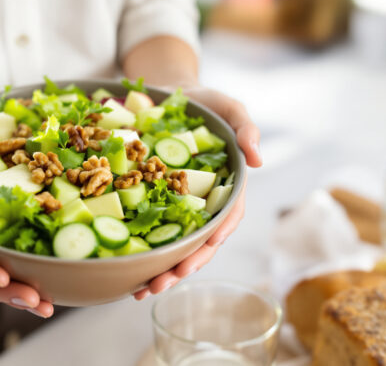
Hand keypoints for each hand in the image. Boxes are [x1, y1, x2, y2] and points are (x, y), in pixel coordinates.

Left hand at [133, 86, 260, 299]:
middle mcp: (204, 204)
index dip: (215, 237)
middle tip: (162, 284)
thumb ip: (246, 128)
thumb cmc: (206, 104)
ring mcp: (179, 206)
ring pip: (174, 246)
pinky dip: (142, 254)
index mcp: (226, 188)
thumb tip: (259, 161)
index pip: (226, 219)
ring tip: (143, 290)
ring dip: (161, 271)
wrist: (171, 95)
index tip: (202, 251)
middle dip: (182, 266)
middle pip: (198, 243)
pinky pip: (150, 231)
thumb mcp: (229, 108)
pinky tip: (127, 273)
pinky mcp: (155, 203)